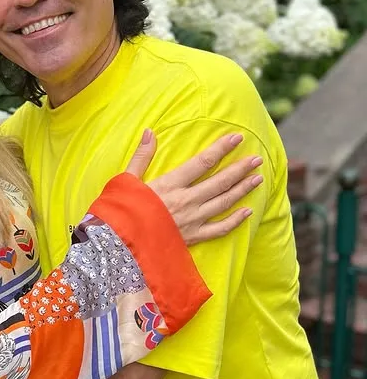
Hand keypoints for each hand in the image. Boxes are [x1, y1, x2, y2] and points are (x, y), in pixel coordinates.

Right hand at [125, 130, 262, 245]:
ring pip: (224, 203)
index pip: (203, 162)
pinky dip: (235, 221)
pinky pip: (219, 229)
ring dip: (242, 190)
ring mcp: (192, 221)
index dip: (221, 148)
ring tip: (257, 179)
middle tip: (257, 159)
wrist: (120, 246)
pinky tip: (247, 212)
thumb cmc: (121, 212)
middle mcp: (186, 201)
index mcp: (170, 184)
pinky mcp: (193, 238)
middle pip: (220, 182)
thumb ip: (141, 156)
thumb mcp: (126, 181)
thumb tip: (149, 132)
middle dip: (240, 169)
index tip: (237, 138)